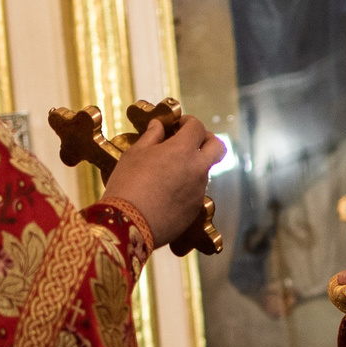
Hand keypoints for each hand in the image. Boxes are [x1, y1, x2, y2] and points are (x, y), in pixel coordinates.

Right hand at [102, 114, 220, 247]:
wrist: (128, 224)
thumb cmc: (127, 184)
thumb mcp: (134, 154)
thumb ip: (151, 137)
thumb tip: (158, 125)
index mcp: (183, 150)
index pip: (196, 127)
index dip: (188, 122)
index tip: (178, 124)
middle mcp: (198, 169)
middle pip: (218, 147)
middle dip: (207, 139)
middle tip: (189, 142)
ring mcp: (199, 191)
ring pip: (205, 171)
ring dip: (193, 166)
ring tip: (169, 171)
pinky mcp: (195, 210)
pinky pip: (196, 192)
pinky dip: (186, 187)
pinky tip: (167, 192)